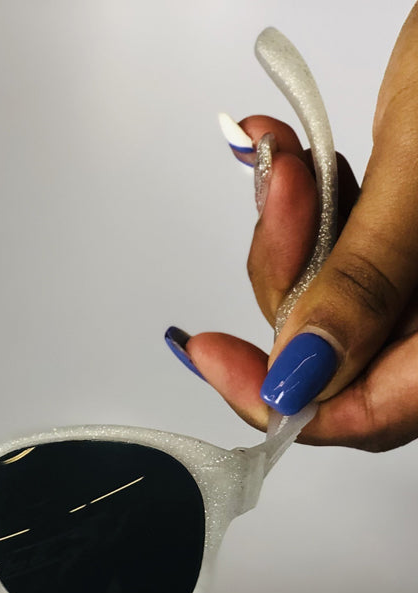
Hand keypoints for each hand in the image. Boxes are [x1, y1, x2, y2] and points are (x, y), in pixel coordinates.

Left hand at [170, 6, 417, 452]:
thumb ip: (365, 279)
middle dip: (286, 286)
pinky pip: (339, 254)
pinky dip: (306, 211)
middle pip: (341, 362)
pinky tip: (296, 160)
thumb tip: (300, 375)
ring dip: (289, 234)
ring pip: (328, 306)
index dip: (286, 398)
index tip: (214, 358)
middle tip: (277, 203)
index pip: (375, 413)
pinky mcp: (411, 239)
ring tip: (288, 158)